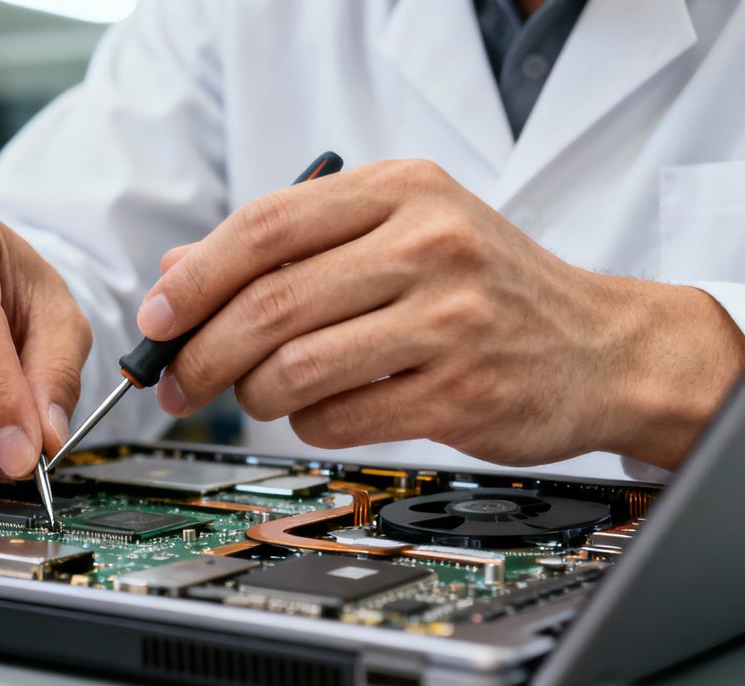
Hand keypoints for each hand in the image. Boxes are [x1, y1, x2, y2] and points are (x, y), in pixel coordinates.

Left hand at [138, 160, 744, 469]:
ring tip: (259, 394)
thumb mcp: (397, 233)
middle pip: (268, 304)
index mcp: (401, 189)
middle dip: (202, 353)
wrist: (602, 346)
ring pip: (295, 368)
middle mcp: (427, 243)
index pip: (264, 227)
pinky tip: (322, 411)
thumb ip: (290, 246)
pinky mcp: (459, 391)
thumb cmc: (483, 286)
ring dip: (254, 394)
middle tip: (176, 381)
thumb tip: (174, 274)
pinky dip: (308, 423)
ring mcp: (449, 318)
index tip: (154, 318)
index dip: (193, 278)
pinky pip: (338, 418)